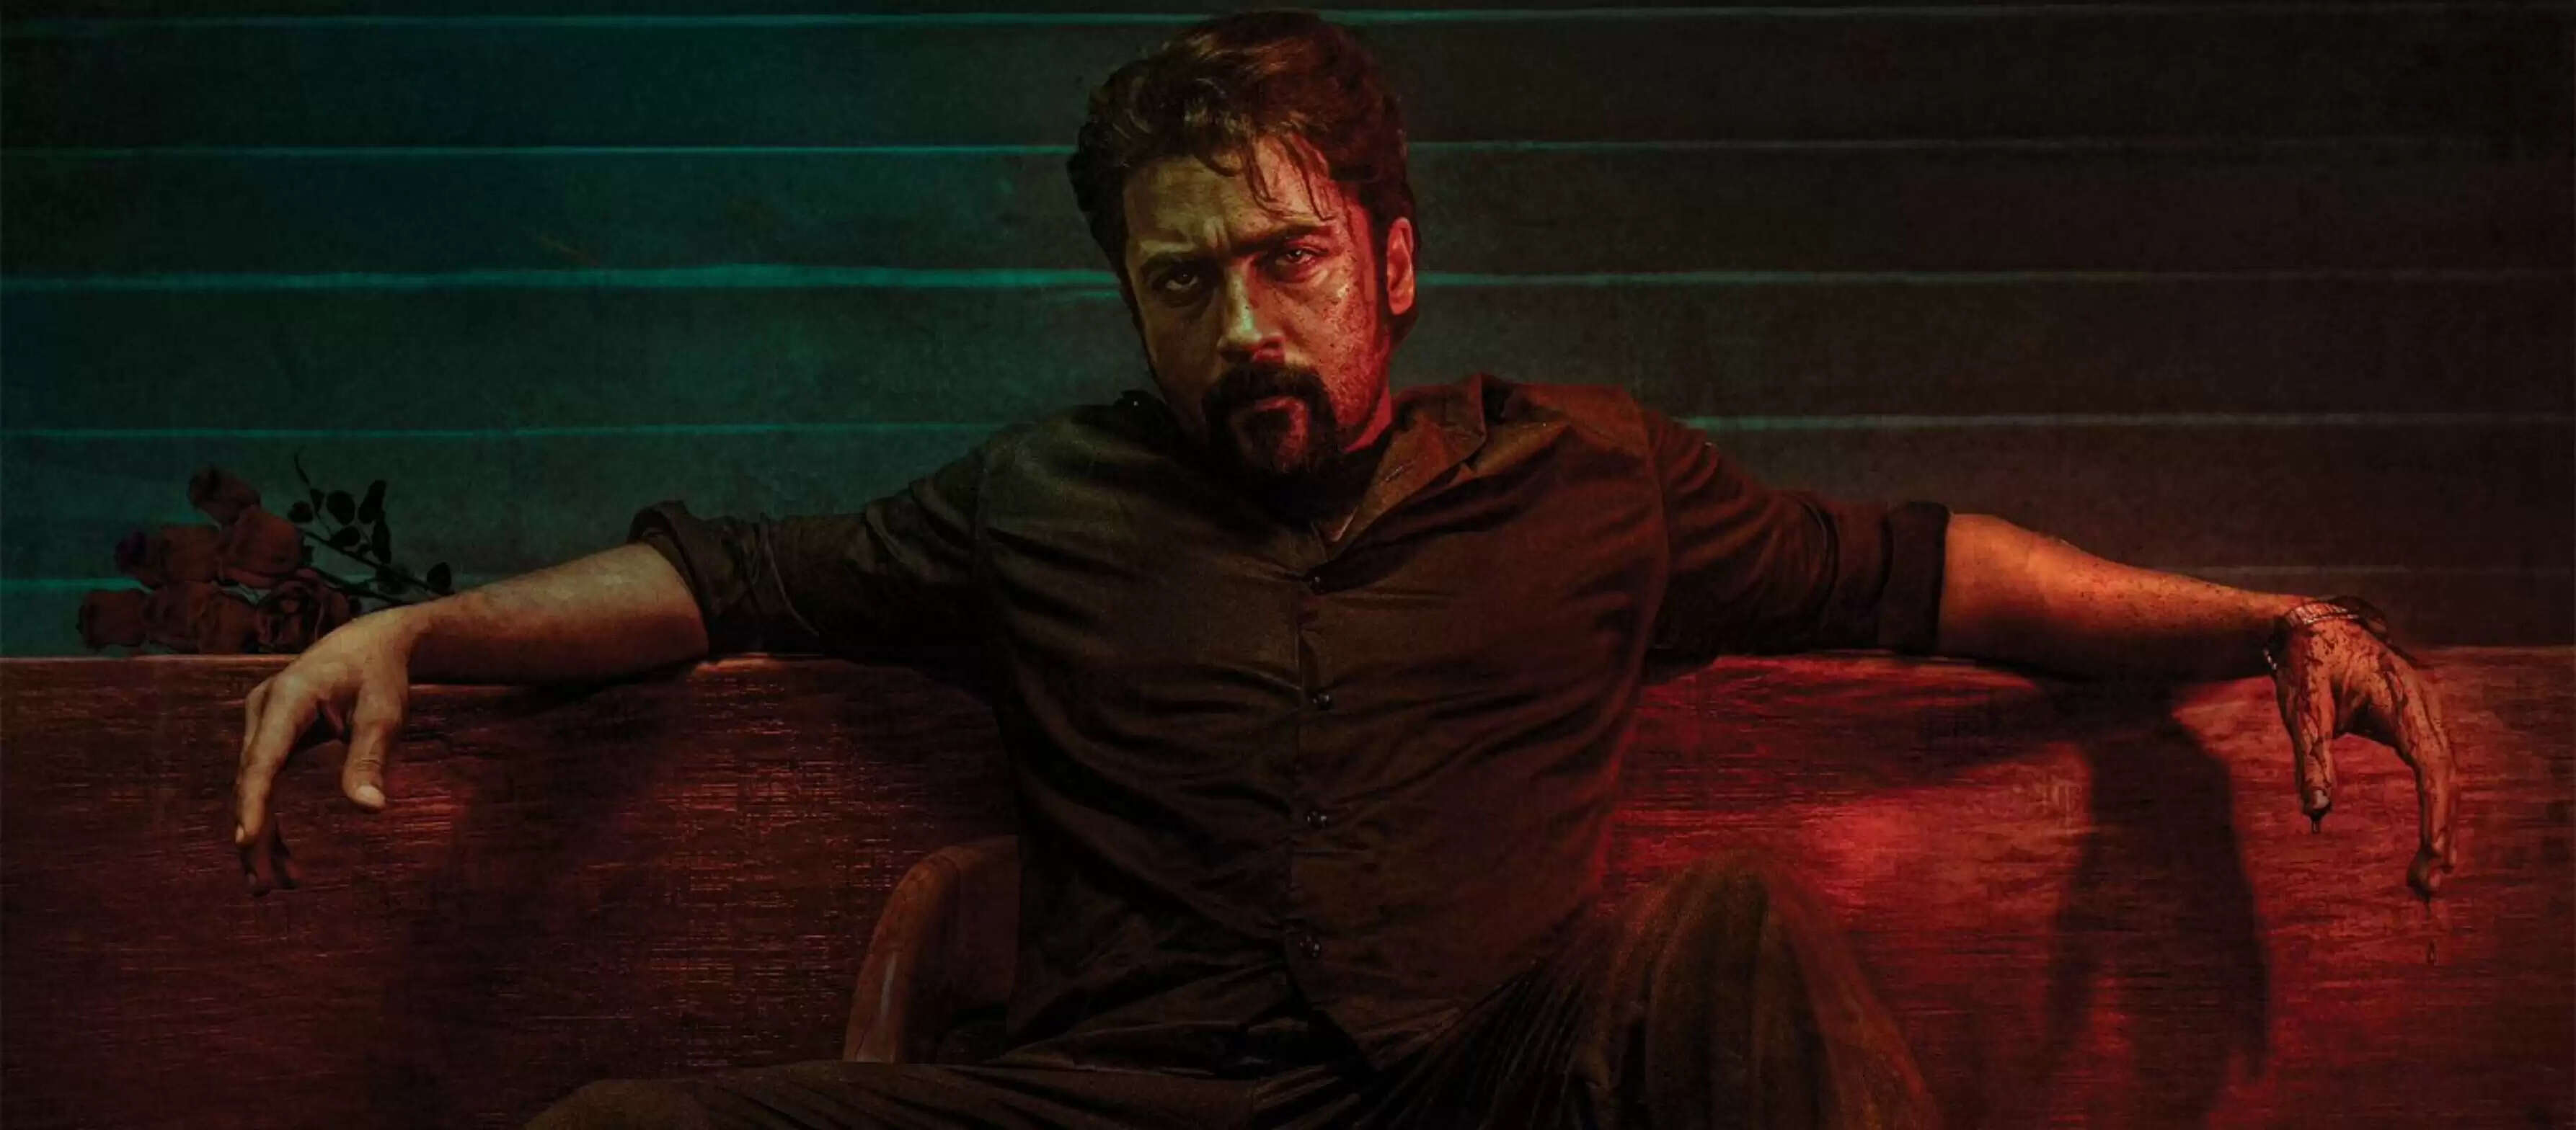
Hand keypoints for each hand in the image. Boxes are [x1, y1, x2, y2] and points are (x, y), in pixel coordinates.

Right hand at [233, 607, 417, 895]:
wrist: (370, 643)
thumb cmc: (380, 675)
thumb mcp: (384, 712)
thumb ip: (371, 757)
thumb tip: (371, 809)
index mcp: (289, 697)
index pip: (264, 757)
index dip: (255, 801)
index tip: (247, 840)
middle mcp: (262, 710)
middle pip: (251, 781)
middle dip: (255, 835)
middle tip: (264, 887)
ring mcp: (261, 724)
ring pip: (252, 789)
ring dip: (262, 836)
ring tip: (274, 887)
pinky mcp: (268, 738)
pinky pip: (263, 783)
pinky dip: (271, 819)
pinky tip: (285, 860)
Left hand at [2267, 605, 2458, 898]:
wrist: (2312, 626)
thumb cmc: (2305, 664)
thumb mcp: (2302, 708)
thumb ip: (2311, 756)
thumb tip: (2316, 811)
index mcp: (2404, 699)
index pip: (2431, 765)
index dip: (2436, 813)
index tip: (2435, 853)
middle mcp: (2427, 707)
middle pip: (2447, 778)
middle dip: (2440, 833)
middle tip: (2425, 886)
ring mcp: (2428, 714)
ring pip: (2446, 777)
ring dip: (2441, 825)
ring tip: (2429, 876)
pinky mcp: (2420, 723)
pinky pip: (2436, 769)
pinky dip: (2435, 806)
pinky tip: (2432, 843)